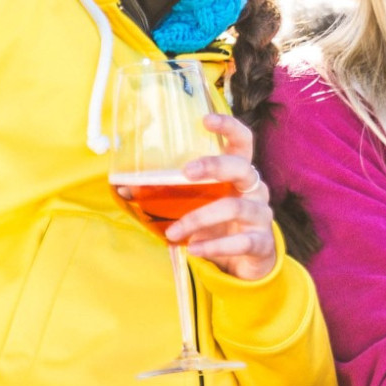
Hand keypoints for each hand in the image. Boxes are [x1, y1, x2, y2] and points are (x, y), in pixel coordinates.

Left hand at [120, 113, 278, 283]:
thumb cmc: (218, 225)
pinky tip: (194, 249)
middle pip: (241, 167)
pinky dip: (214, 245)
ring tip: (173, 233)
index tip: (204, 120)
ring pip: (234, 207)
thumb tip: (124, 187)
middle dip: (214, 166)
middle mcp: (254, 189)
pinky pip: (240, 241)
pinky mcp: (262, 242)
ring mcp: (260, 215)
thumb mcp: (196, 206)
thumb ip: (167, 195)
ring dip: (199, 218)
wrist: (245, 264)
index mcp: (239, 174)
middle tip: (185, 172)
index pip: (242, 141)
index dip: (229, 127)